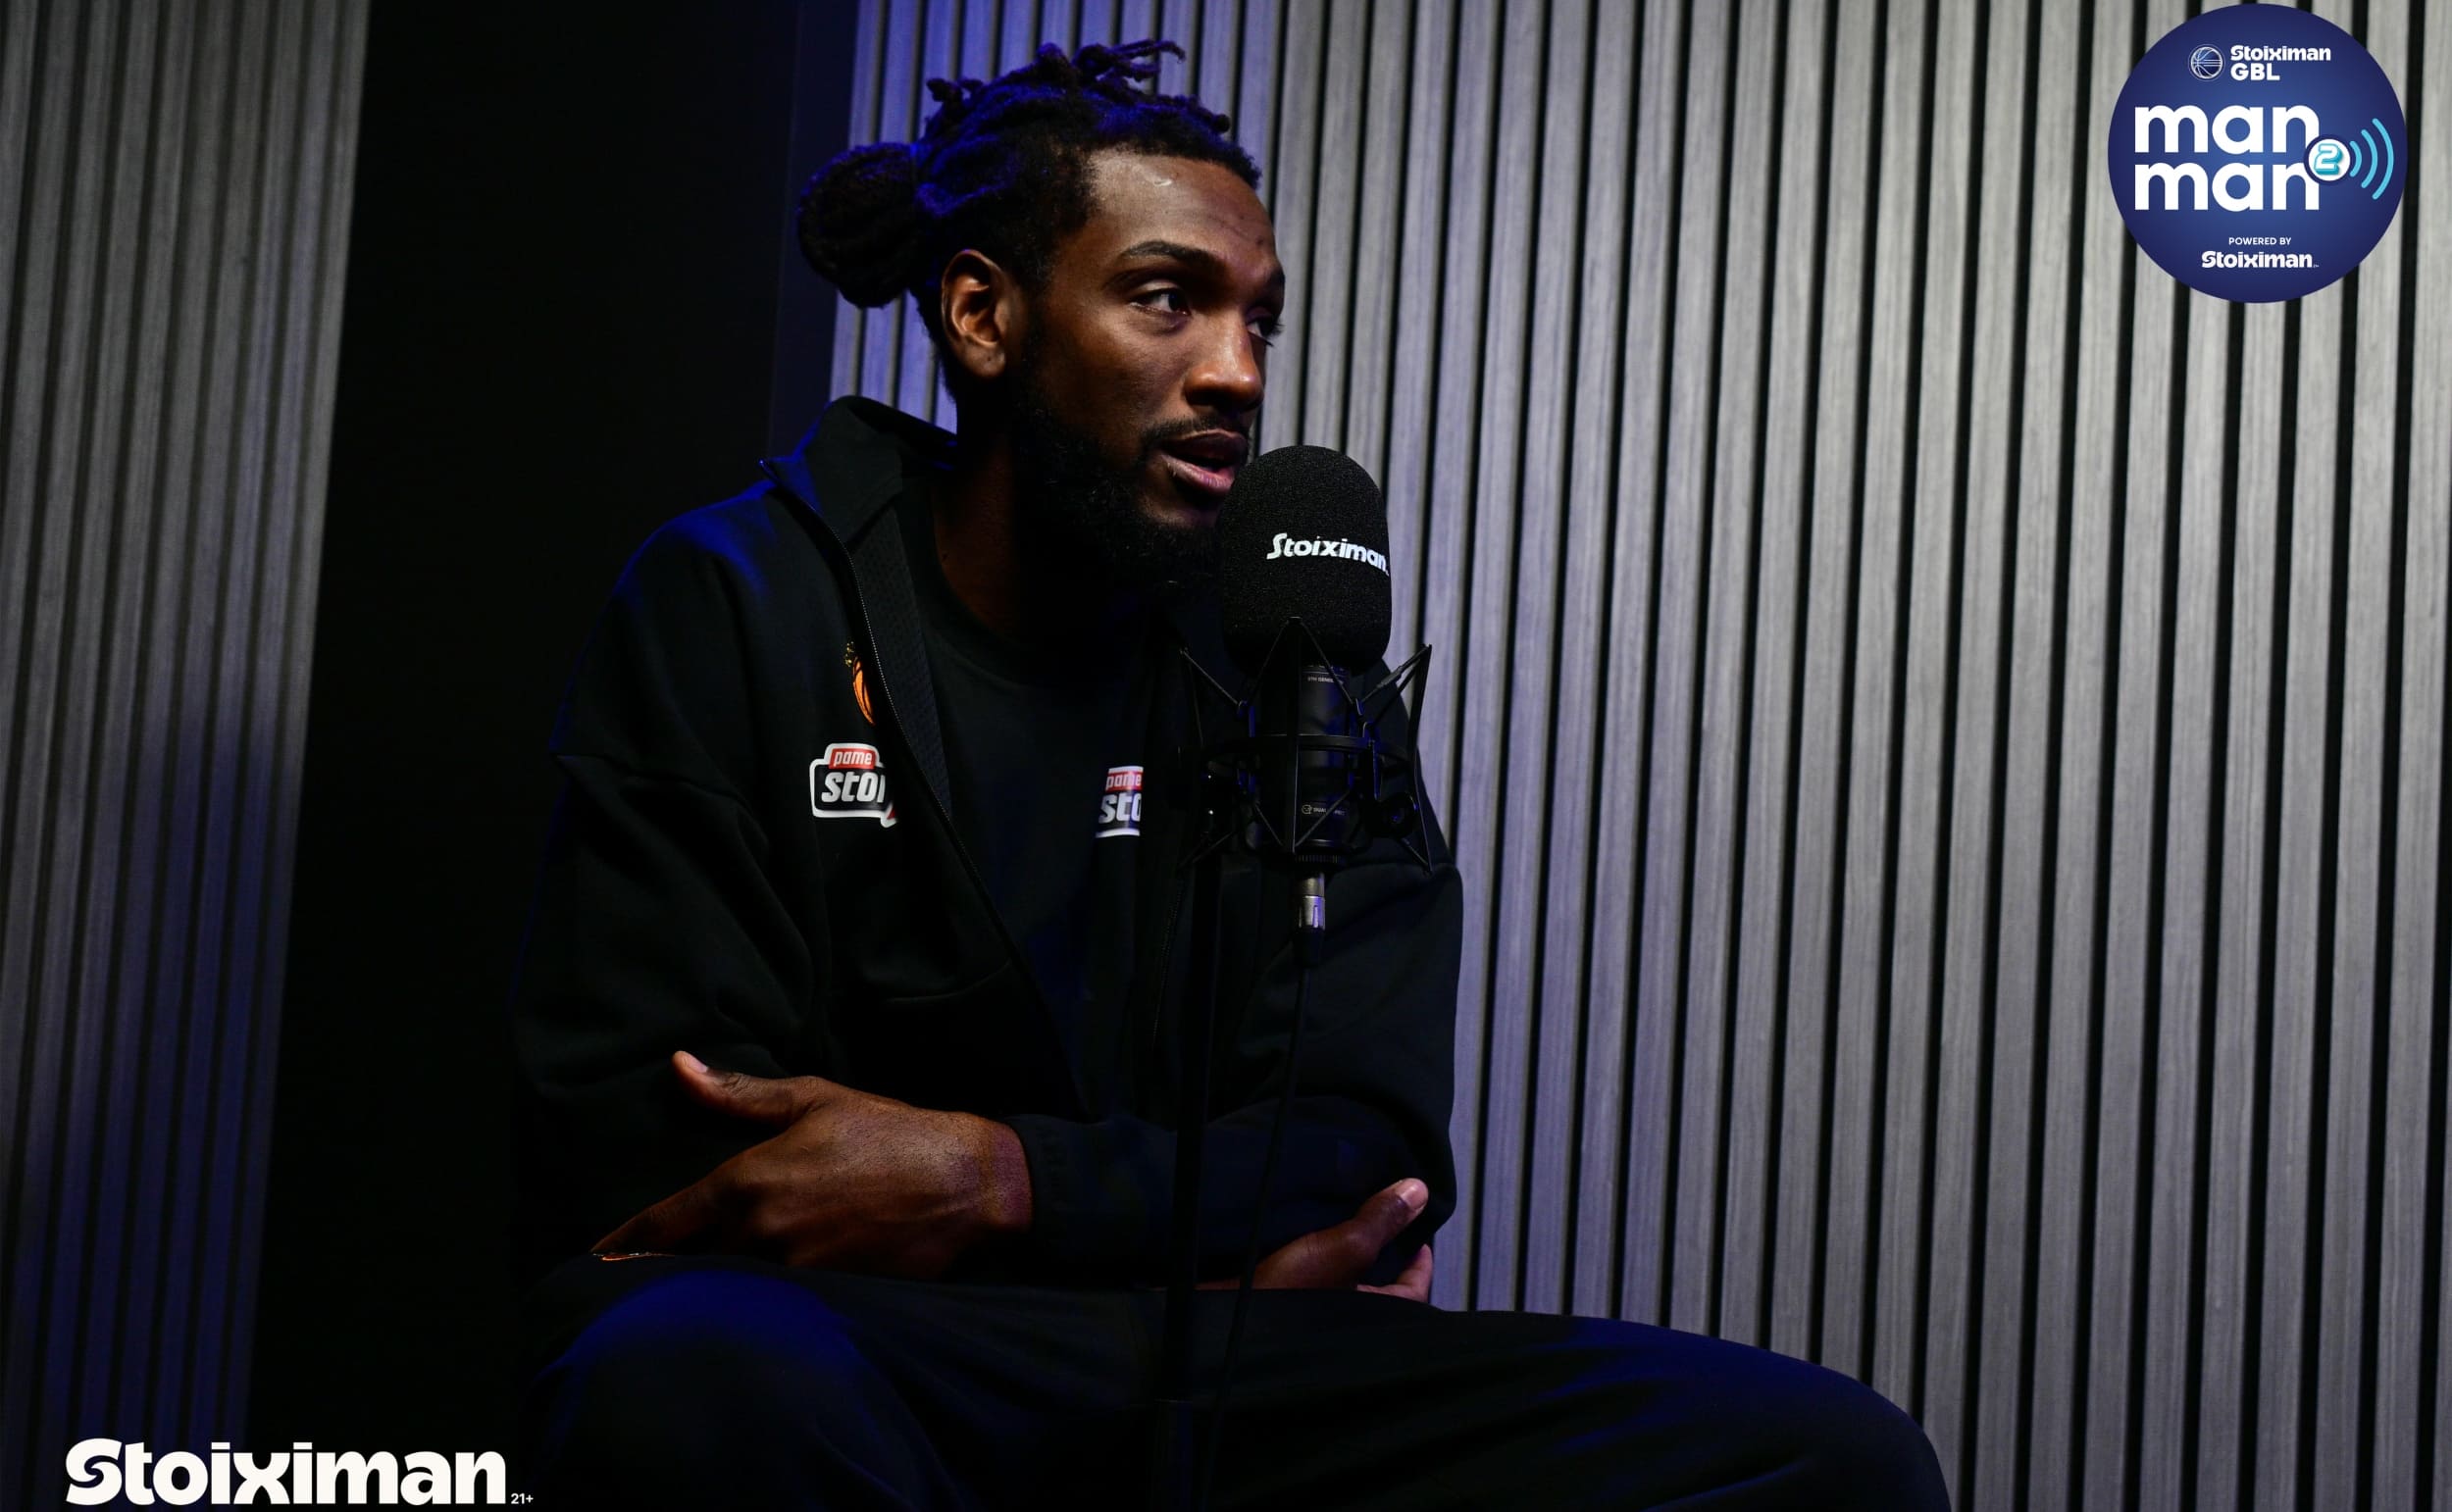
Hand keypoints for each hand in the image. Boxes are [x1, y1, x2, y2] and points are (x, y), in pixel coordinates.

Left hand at [592, 1052, 1031, 1276]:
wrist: (964, 1184)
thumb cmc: (889, 1132)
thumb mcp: (814, 1098)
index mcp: (749, 1181)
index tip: (597, 1258)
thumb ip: (738, 1093)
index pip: (665, 1224)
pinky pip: (776, 1307)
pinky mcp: (829, 1298)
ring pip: (731, 1290)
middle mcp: (762, 1234)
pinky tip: (750, 1309)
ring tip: (687, 1297)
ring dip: (711, 1290)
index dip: (625, 1243)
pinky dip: (759, 1305)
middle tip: (638, 1281)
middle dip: (667, 1272)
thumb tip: (680, 1067)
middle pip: (691, 1266)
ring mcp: (795, 1273)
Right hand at [1201, 1177, 1436, 1303]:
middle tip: (1379, 1203)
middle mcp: (1353, 1317)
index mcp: (1377, 1315)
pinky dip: (1318, 1251)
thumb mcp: (1342, 1249)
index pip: (1415, 1285)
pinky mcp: (1291, 1301)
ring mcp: (1321, 1312)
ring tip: (1346, 1206)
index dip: (1419, 1252)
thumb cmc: (1287, 1296)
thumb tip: (1420, 1191)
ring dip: (1346, 1244)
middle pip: (1380, 1278)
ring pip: (1346, 1273)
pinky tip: (1310, 1225)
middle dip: (1380, 1242)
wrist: (1220, 1318)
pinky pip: (1316, 1273)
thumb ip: (1381, 1221)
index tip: (1416, 1220)